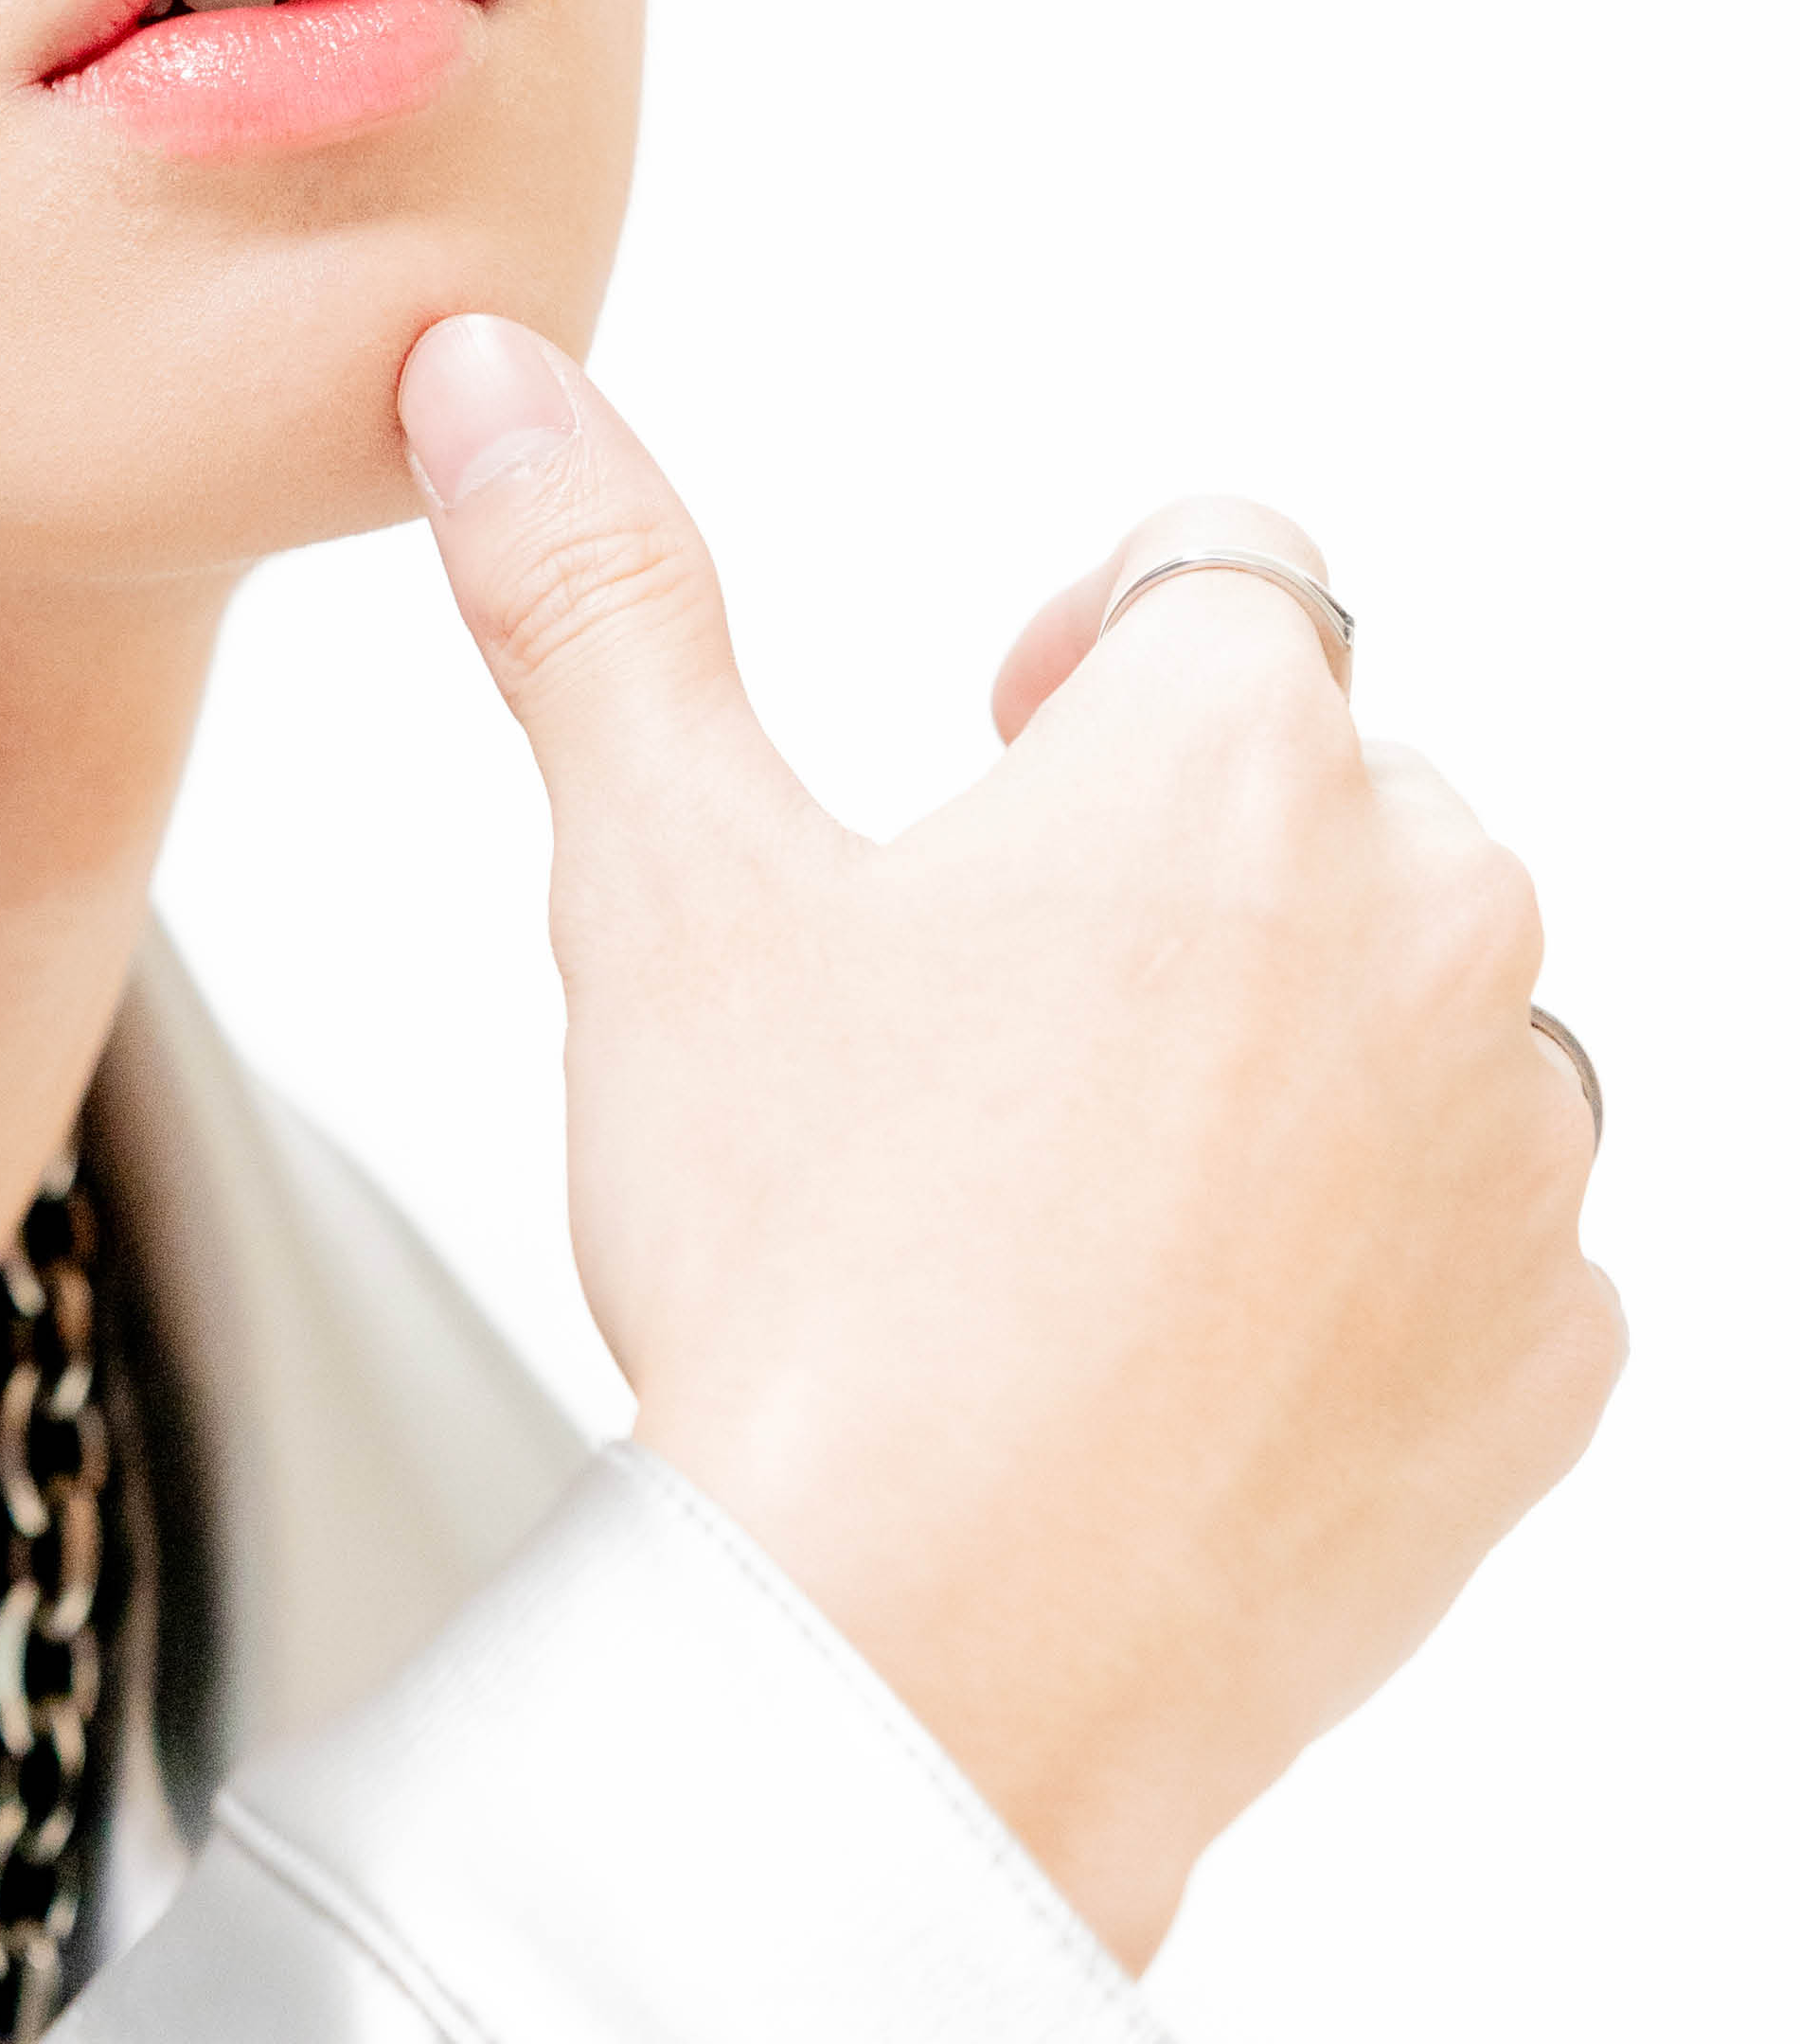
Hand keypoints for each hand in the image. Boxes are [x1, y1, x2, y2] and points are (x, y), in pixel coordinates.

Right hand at [391, 314, 1619, 1967]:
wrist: (927, 1667)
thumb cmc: (805, 1273)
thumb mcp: (659, 884)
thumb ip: (594, 597)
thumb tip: (491, 376)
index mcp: (1235, 762)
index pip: (1226, 565)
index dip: (1088, 646)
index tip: (999, 754)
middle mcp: (1446, 923)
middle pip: (1336, 802)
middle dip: (1182, 872)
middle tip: (979, 1029)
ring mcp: (1522, 1159)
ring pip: (1422, 1026)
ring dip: (1288, 1067)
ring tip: (1065, 1207)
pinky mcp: (1552, 1367)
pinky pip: (1482, 1254)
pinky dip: (1356, 1276)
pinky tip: (1164, 1352)